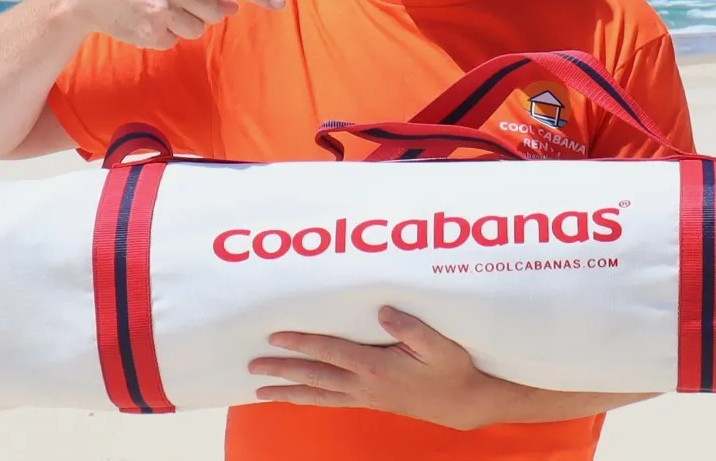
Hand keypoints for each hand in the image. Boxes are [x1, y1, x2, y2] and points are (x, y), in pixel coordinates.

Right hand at [51, 0, 284, 48]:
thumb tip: (233, 5)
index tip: (280, 3)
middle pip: (215, 13)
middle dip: (205, 12)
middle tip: (178, 2)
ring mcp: (160, 10)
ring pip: (197, 30)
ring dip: (183, 25)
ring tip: (157, 10)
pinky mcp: (149, 33)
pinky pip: (174, 43)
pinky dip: (164, 36)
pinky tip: (144, 22)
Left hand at [248, 306, 506, 430]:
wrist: (462, 404)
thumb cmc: (451, 370)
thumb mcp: (439, 345)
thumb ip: (410, 327)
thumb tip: (382, 311)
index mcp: (376, 366)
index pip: (330, 351)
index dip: (302, 343)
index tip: (276, 337)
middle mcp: (364, 385)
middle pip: (314, 376)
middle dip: (282, 371)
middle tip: (252, 366)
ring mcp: (365, 396)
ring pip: (317, 394)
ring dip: (287, 391)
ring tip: (261, 390)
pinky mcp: (370, 402)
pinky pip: (330, 401)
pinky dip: (308, 399)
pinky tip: (297, 397)